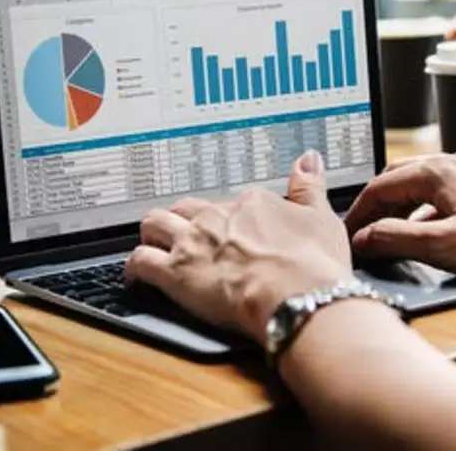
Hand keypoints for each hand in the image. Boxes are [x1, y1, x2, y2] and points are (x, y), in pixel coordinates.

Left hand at [125, 150, 352, 343]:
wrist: (298, 298)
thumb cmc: (313, 265)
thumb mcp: (321, 217)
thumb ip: (309, 186)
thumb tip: (308, 159)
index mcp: (250, 203)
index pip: (229, 203)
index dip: (227, 218)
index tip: (231, 231)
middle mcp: (216, 217)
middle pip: (185, 208)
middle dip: (181, 219)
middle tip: (186, 236)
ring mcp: (192, 242)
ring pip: (154, 224)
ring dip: (152, 233)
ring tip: (154, 245)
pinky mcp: (176, 272)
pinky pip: (140, 261)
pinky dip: (134, 268)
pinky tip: (136, 276)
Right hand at [346, 153, 455, 278]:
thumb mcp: (444, 245)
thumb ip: (395, 239)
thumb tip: (362, 238)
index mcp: (435, 172)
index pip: (378, 187)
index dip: (357, 213)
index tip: (346, 235)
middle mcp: (450, 164)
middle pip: (394, 180)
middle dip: (374, 206)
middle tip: (361, 233)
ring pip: (416, 185)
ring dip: (396, 208)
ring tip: (386, 234)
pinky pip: (438, 192)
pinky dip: (420, 210)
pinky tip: (424, 233)